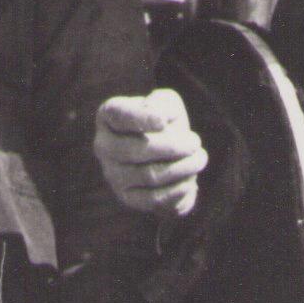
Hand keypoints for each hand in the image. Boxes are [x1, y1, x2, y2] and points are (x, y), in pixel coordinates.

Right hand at [94, 88, 208, 217]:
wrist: (166, 153)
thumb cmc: (165, 123)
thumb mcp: (166, 103)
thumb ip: (162, 104)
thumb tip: (159, 119)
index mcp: (109, 116)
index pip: (120, 115)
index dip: (141, 118)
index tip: (163, 121)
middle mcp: (104, 145)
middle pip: (138, 149)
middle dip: (173, 147)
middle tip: (196, 141)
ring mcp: (113, 174)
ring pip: (149, 175)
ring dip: (182, 168)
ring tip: (200, 158)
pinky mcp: (127, 197)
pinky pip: (153, 199)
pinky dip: (176, 190)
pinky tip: (191, 180)